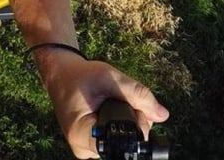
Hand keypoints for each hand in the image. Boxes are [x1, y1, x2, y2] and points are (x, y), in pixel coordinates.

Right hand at [35, 49, 168, 157]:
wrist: (61, 75)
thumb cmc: (81, 75)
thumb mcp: (109, 77)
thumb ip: (137, 94)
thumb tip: (162, 114)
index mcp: (83, 136)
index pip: (123, 143)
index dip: (137, 124)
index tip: (134, 105)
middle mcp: (84, 149)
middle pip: (125, 144)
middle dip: (135, 120)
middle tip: (121, 97)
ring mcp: (87, 149)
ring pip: (122, 141)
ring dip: (127, 121)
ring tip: (113, 100)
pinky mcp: (91, 145)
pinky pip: (115, 138)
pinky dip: (121, 123)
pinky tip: (112, 108)